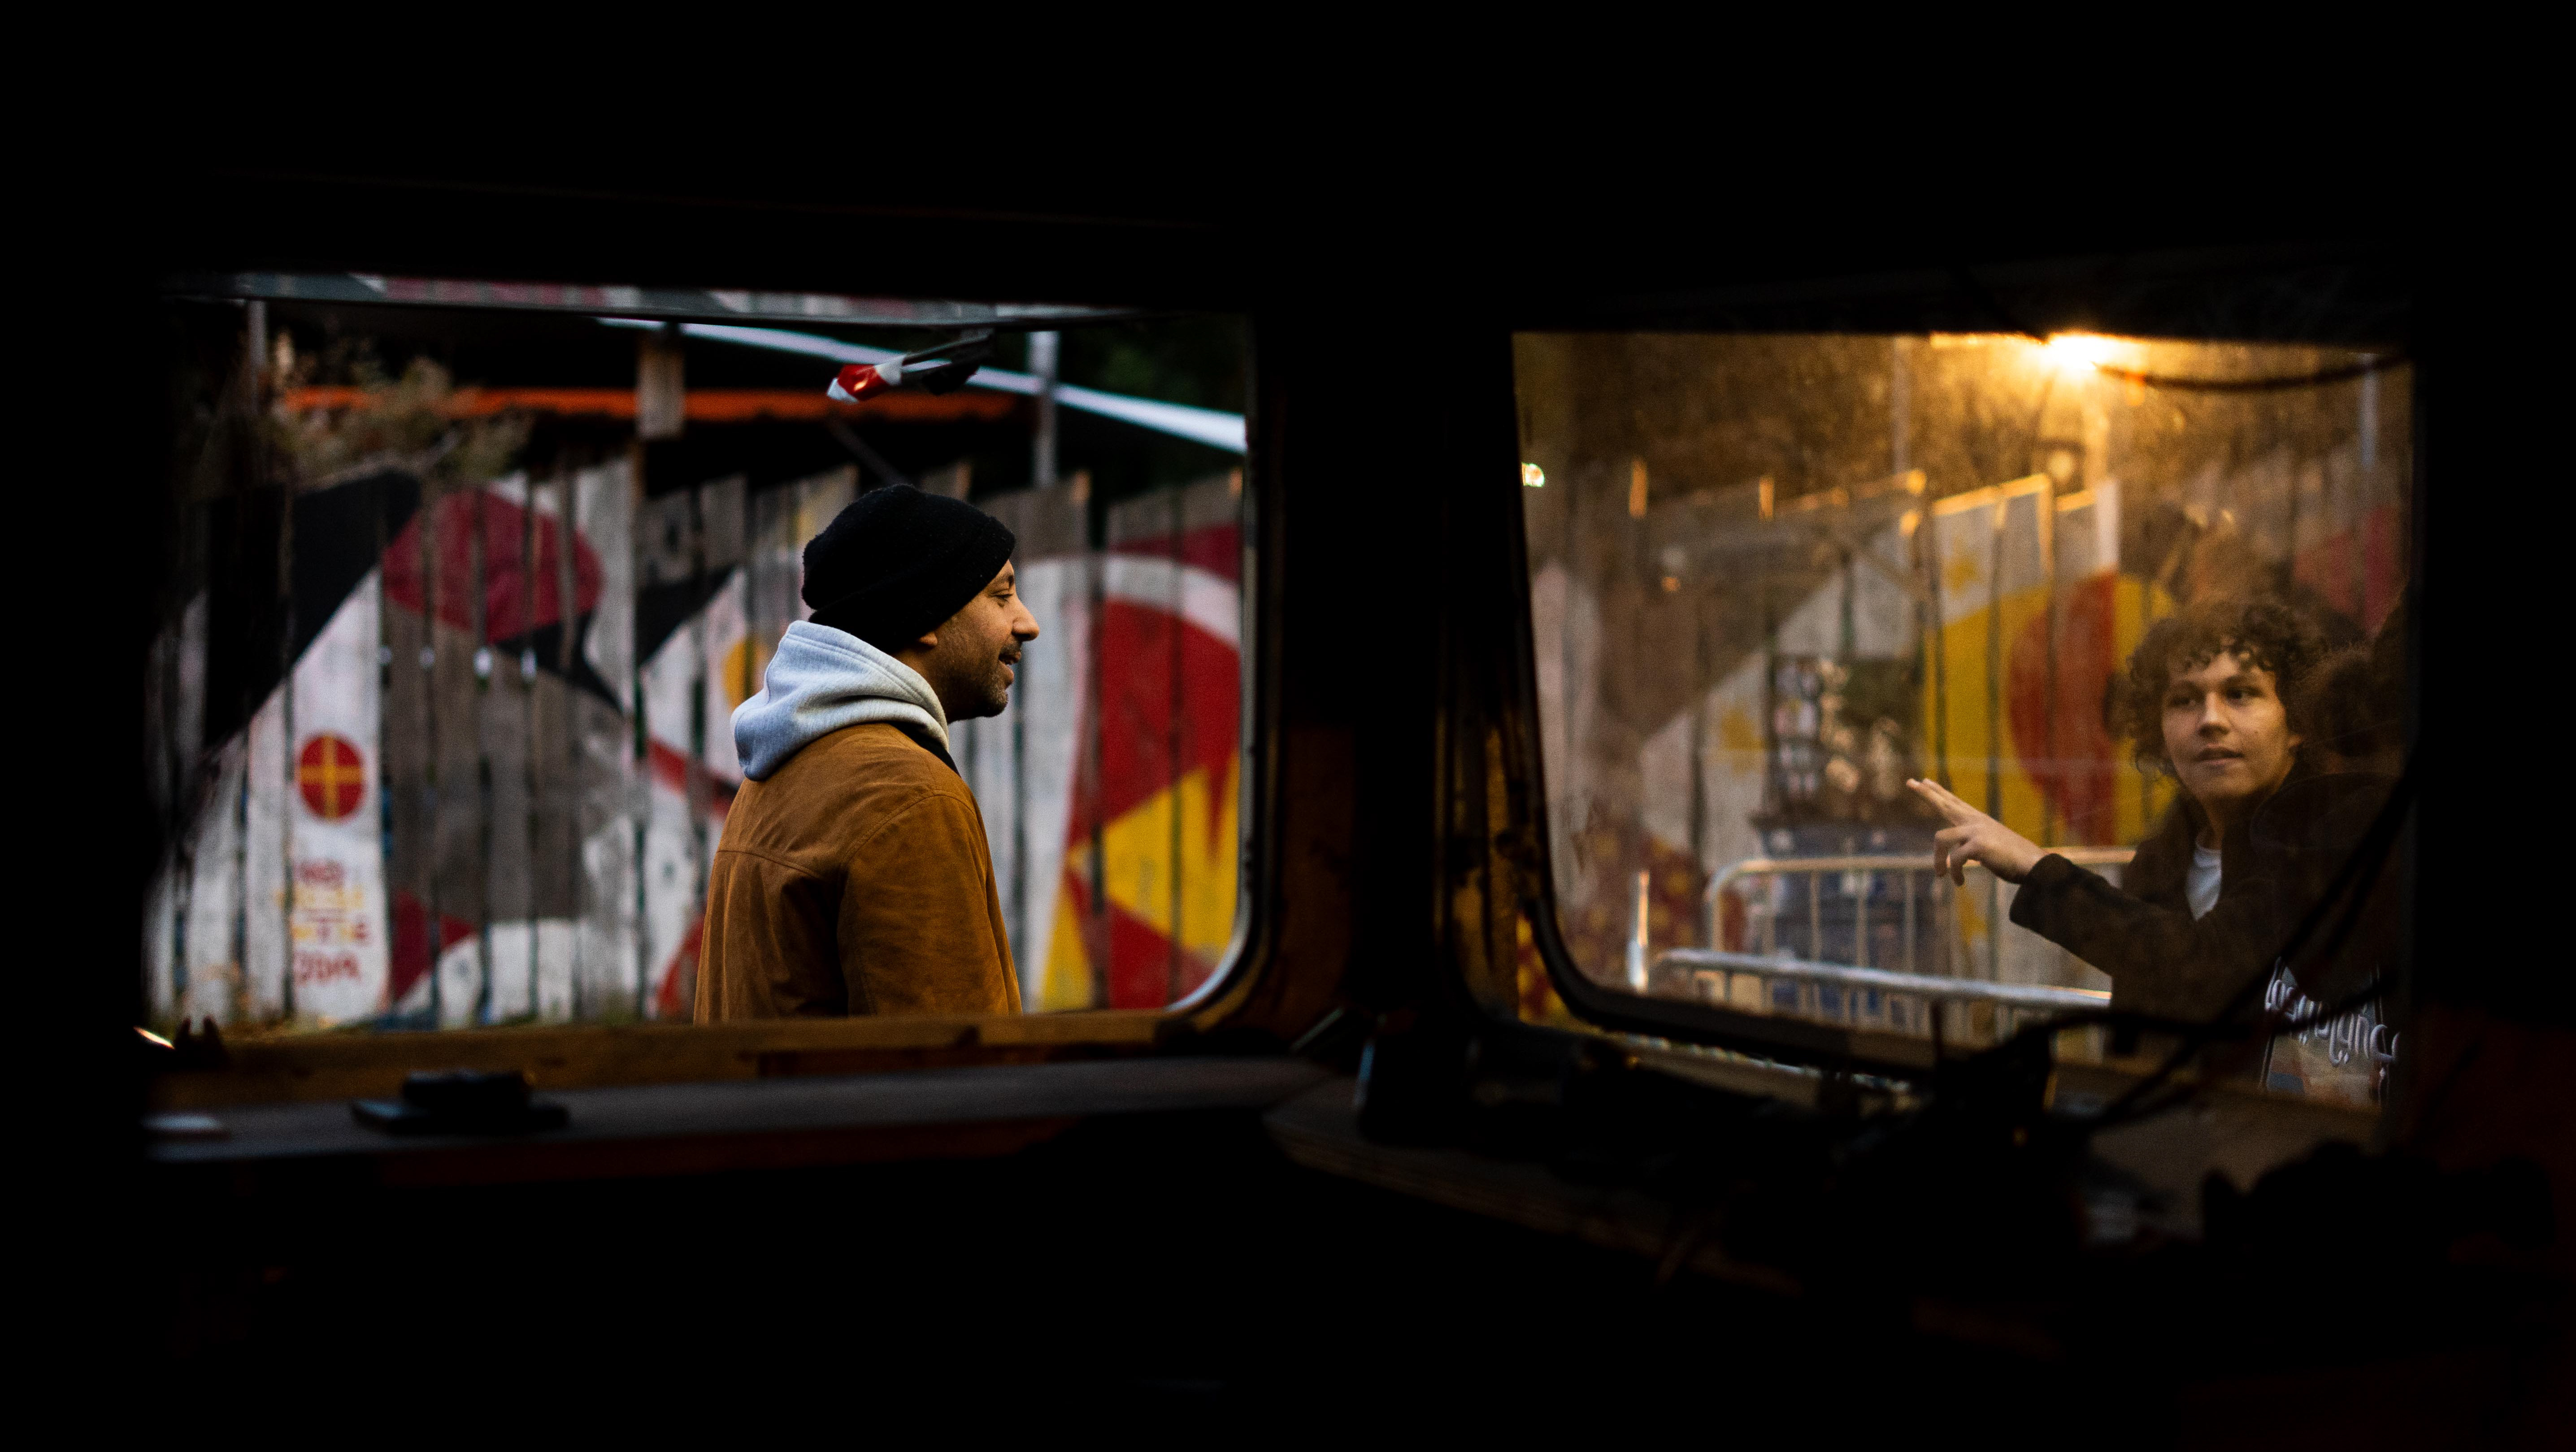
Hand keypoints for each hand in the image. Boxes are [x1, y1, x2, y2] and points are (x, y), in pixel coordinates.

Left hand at [1906, 778, 2048, 884]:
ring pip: (1940, 838)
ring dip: (1937, 860)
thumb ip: (1973, 845)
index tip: (1923, 781)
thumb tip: (1957, 853)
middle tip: (1910, 782)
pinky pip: (1954, 860)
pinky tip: (1959, 883)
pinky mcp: (1978, 846)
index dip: (1939, 792)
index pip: (1954, 802)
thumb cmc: (2014, 859)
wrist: (2034, 865)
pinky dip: (1954, 873)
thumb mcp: (1990, 848)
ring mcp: (1977, 831)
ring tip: (1940, 875)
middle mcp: (1977, 821)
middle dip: (1927, 794)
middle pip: (1945, 804)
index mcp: (1979, 820)